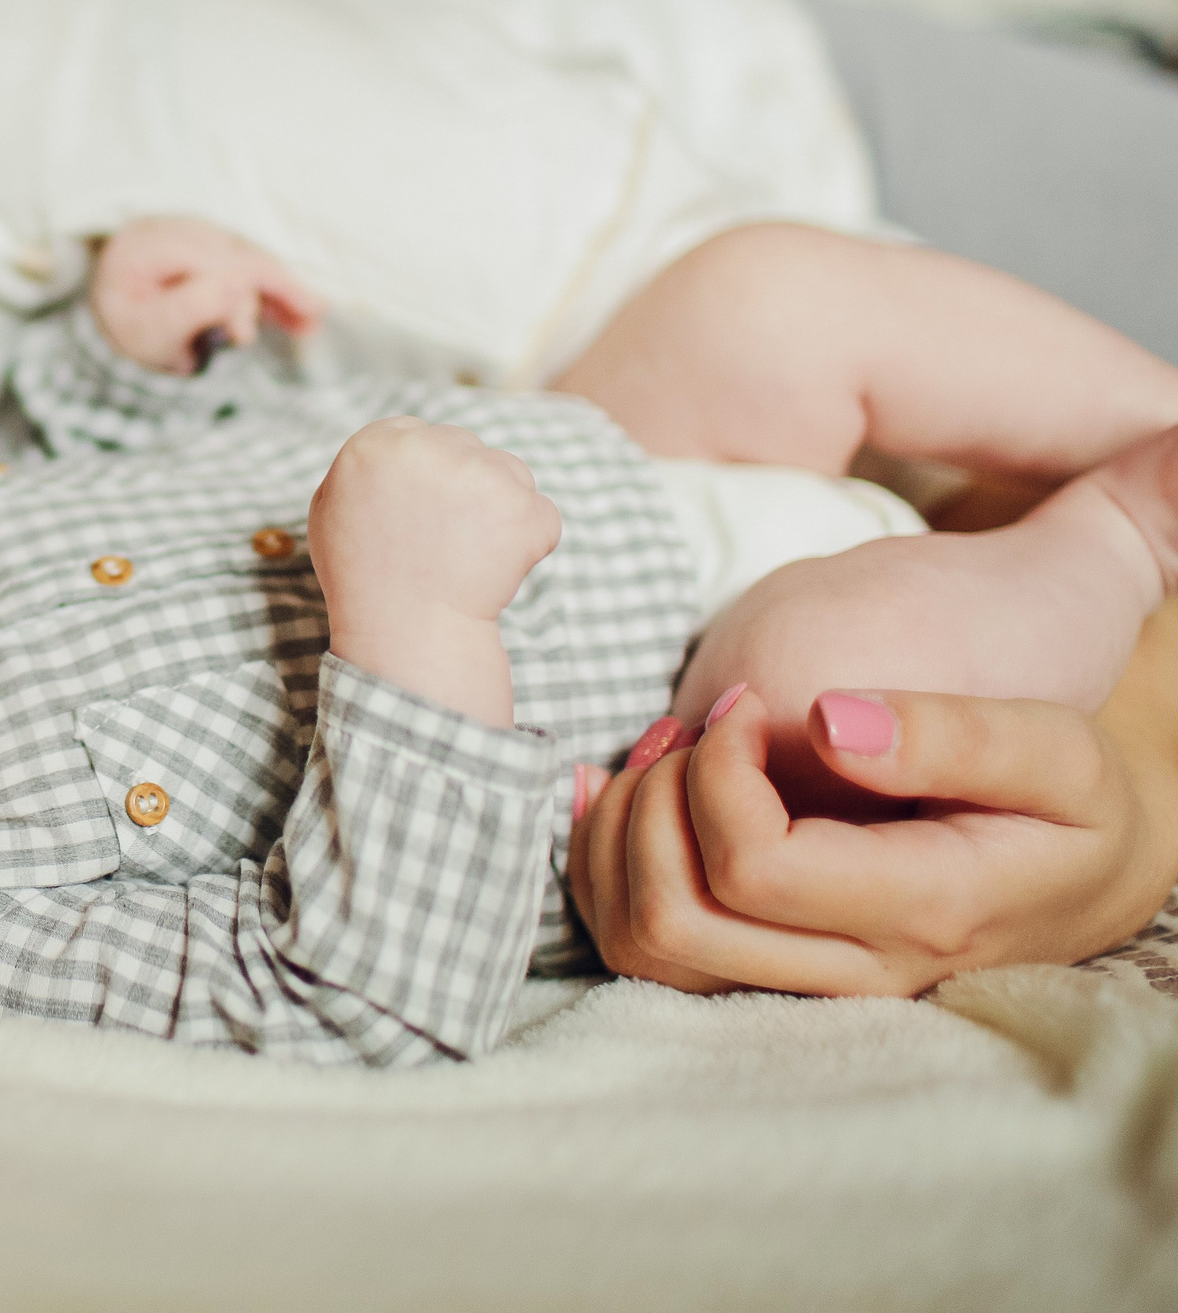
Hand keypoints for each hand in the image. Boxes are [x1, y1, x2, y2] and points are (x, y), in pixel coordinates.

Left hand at [90, 216, 322, 375]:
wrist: (113, 314)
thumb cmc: (128, 324)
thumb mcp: (146, 329)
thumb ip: (187, 310)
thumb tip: (235, 289)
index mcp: (145, 244)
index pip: (202, 260)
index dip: (233, 294)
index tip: (245, 337)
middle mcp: (172, 226)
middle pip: (233, 252)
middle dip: (275, 284)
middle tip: (311, 317)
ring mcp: (193, 232)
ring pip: (247, 255)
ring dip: (283, 287)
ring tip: (314, 317)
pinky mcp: (212, 245)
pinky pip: (249, 262)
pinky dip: (274, 286)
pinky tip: (304, 310)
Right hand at [310, 417, 561, 627]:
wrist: (407, 634)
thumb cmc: (363, 579)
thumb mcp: (330, 511)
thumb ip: (361, 468)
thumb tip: (396, 449)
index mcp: (376, 443)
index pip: (417, 435)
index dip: (423, 476)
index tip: (422, 511)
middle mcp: (429, 447)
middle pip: (465, 447)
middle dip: (463, 486)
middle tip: (445, 539)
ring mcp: (482, 475)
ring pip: (510, 472)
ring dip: (499, 506)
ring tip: (468, 555)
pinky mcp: (525, 508)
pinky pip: (541, 514)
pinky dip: (528, 542)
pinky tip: (495, 569)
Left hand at [568, 685, 1177, 995]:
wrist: (1085, 876)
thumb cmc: (1070, 806)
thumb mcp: (1055, 751)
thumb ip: (952, 734)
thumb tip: (825, 721)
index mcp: (921, 912)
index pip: (752, 869)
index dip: (718, 772)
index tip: (747, 706)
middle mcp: (851, 971)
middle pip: (674, 924)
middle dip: (654, 805)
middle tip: (697, 729)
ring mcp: (802, 983)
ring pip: (644, 945)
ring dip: (620, 834)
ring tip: (664, 753)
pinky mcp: (765, 971)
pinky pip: (641, 943)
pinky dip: (605, 859)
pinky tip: (622, 786)